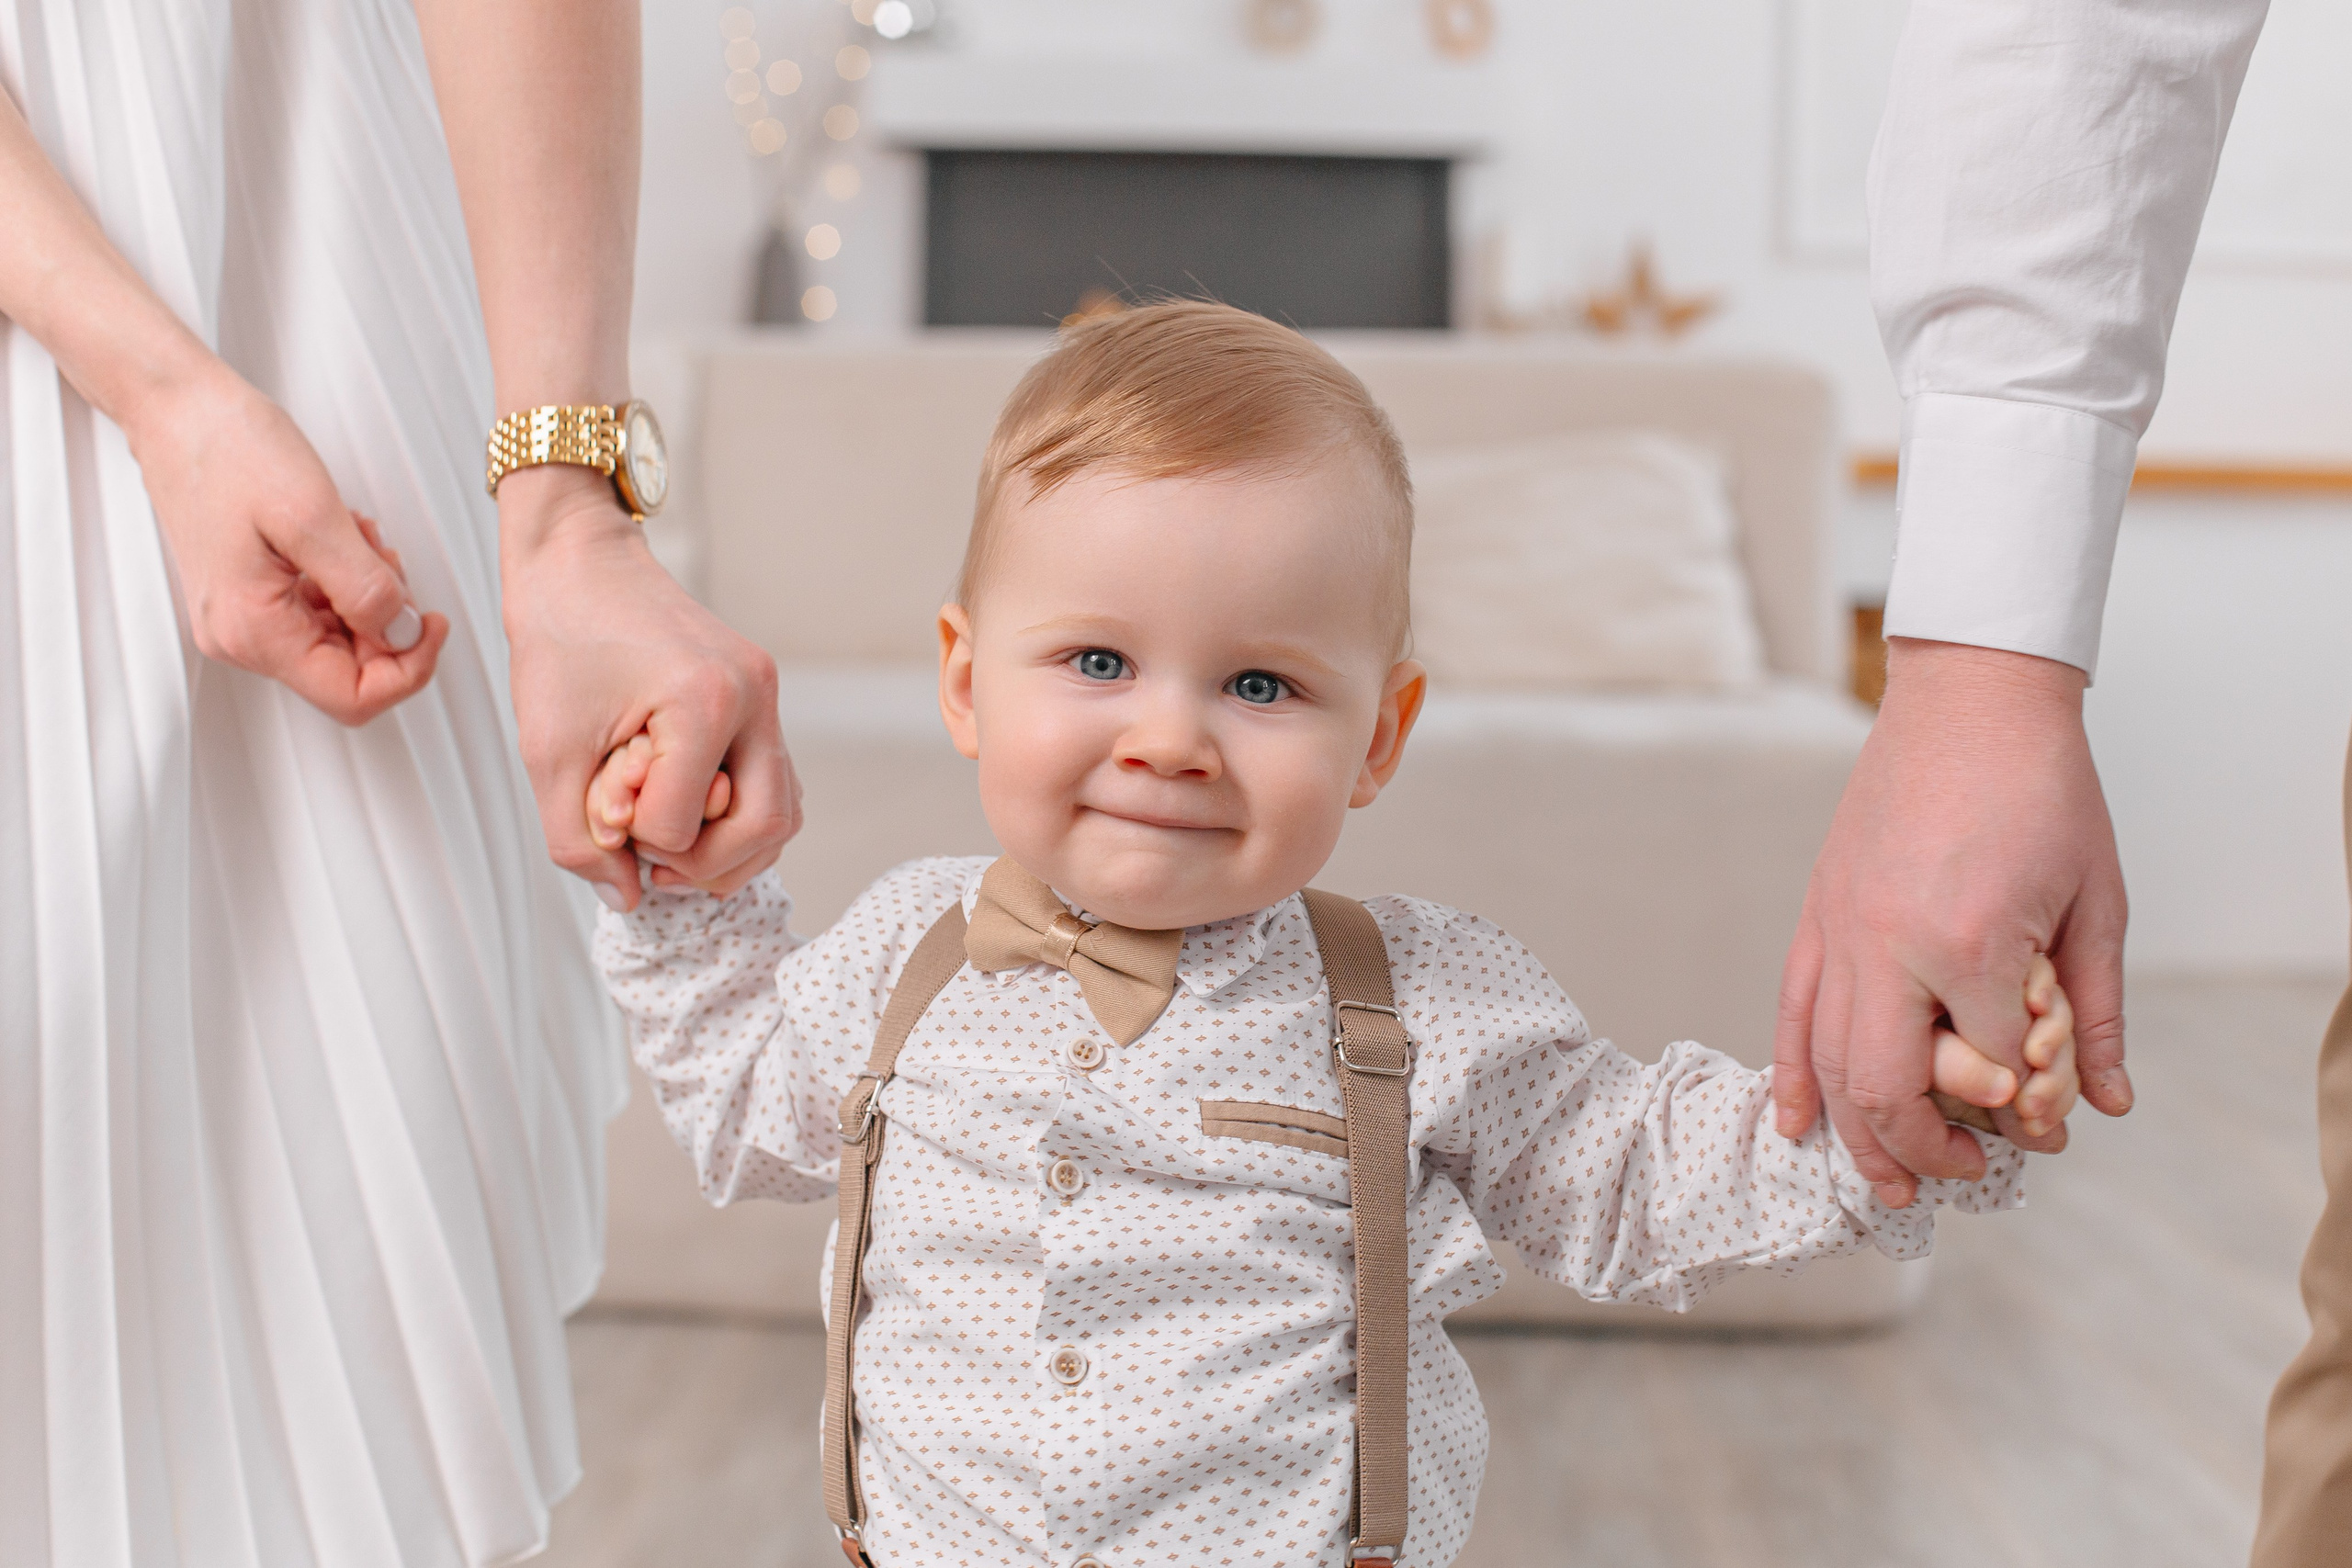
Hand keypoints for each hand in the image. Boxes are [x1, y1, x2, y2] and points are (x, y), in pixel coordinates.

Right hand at [130, 361, 448, 722]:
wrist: (177, 408)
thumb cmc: (229, 448)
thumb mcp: (313, 516)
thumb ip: (365, 588)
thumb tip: (404, 635)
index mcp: (252, 630)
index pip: (352, 697)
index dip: (409, 668)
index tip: (434, 622)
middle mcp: (241, 638)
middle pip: (349, 671)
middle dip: (387, 620)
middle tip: (384, 554)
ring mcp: (242, 618)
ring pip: (340, 639)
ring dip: (369, 594)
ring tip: (359, 535)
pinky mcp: (249, 595)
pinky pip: (319, 611)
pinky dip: (347, 580)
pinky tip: (343, 537)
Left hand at [499, 468, 799, 909]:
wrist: (578, 561)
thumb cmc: (559, 636)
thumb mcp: (546, 747)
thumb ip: (576, 836)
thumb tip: (622, 896)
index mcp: (704, 700)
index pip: (683, 824)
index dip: (635, 838)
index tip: (601, 811)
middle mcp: (753, 696)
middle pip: (766, 826)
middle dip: (707, 865)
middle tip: (655, 868)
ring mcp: (766, 693)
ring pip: (785, 810)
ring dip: (734, 849)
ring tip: (676, 852)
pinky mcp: (761, 694)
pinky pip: (775, 779)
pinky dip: (742, 815)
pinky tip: (694, 818)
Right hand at [1773, 639, 2130, 1206]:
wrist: (1971, 697)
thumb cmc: (2042, 788)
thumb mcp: (2095, 900)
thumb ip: (2092, 1010)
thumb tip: (2102, 1103)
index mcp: (1970, 942)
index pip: (1996, 1067)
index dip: (2028, 1111)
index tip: (2050, 1128)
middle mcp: (1890, 946)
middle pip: (1887, 1090)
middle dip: (1925, 1151)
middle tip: (1963, 1175)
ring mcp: (1842, 929)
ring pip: (1828, 1062)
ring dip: (1857, 1136)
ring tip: (1890, 1184)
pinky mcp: (1818, 913)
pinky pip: (1791, 1009)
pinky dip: (1791, 1074)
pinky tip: (1795, 1125)